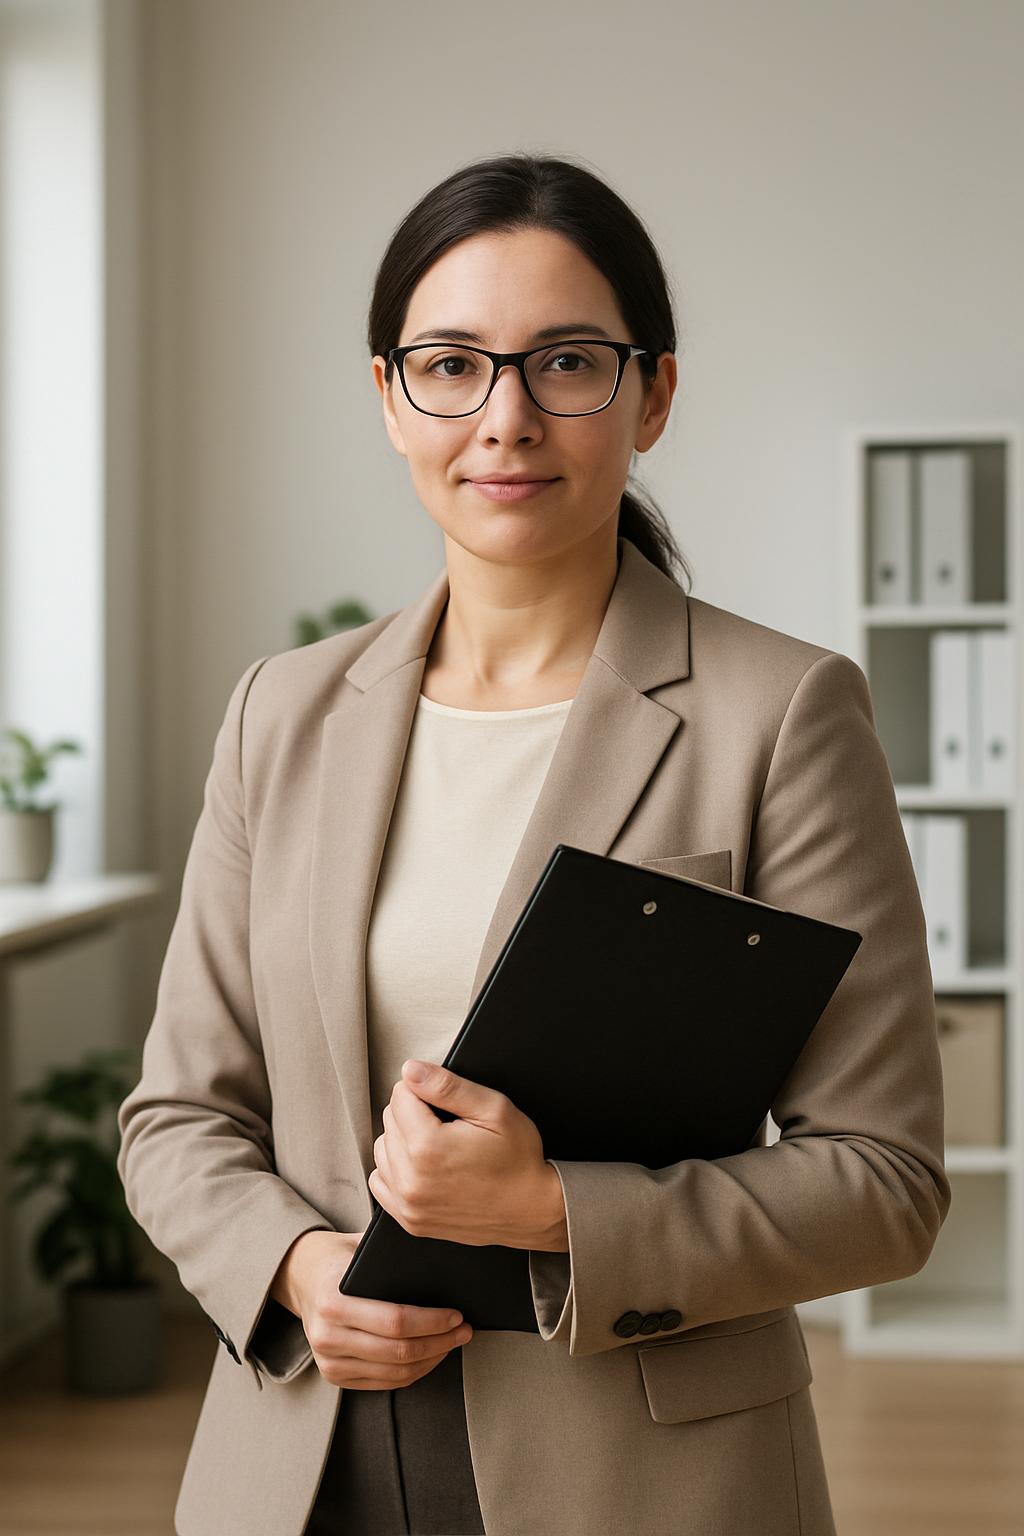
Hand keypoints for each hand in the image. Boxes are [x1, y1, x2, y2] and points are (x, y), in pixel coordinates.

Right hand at [271, 1229, 473, 1389]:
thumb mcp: (360, 1248)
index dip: (432, 1322)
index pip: (395, 1320)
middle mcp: (327, 1335)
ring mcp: (328, 1361)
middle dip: (439, 1342)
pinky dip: (413, 1372)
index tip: (456, 1315)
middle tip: (463, 1330)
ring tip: (452, 1342)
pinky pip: (385, 1382)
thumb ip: (392, 1259)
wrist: (302, 1277)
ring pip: (395, 1373)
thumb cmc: (340, 1259)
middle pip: (399, 1351)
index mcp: (333, 1301)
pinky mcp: (334, 1376)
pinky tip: (430, 1356)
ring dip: (431, 1360)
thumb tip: (442, 1260)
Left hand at [368, 1060, 567, 1250]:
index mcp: (428, 1147)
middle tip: (451, 1126)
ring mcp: (409, 1204)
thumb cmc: (519, 1159)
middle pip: (389, 1120)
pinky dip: (397, 1169)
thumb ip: (447, 1086)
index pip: (400, 1094)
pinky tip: (424, 1167)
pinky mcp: (410, 1220)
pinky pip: (380, 1181)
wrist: (533, 1209)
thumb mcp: (493, 1110)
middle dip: (415, 1114)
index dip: (427, 1091)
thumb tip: (410, 1070)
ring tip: (439, 1145)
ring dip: (403, 1140)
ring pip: (383, 1149)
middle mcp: (411, 1179)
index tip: (449, 1105)